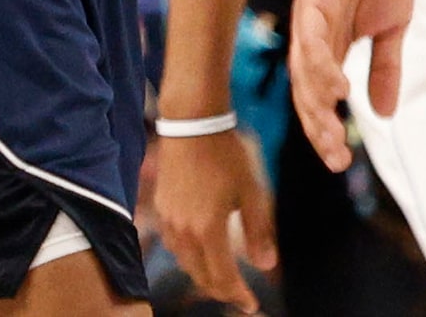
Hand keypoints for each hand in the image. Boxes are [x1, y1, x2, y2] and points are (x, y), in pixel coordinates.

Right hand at [155, 127, 277, 313]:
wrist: (192, 126)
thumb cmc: (226, 156)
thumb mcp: (251, 192)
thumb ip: (257, 231)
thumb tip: (266, 265)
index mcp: (208, 230)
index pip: (223, 277)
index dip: (238, 295)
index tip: (252, 305)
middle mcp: (184, 232)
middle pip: (201, 276)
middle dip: (221, 291)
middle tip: (239, 297)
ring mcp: (168, 222)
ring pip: (185, 264)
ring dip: (204, 276)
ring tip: (222, 279)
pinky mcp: (159, 210)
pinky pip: (175, 246)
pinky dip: (190, 258)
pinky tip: (201, 254)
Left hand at [286, 0, 415, 171]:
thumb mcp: (392, 27)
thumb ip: (385, 67)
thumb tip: (385, 114)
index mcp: (329, 48)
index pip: (320, 99)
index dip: (326, 130)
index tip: (341, 161)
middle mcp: (312, 38)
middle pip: (306, 94)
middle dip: (318, 129)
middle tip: (335, 158)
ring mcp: (309, 19)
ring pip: (303, 72)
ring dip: (316, 104)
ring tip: (334, 129)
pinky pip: (311, 38)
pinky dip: (320, 66)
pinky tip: (337, 88)